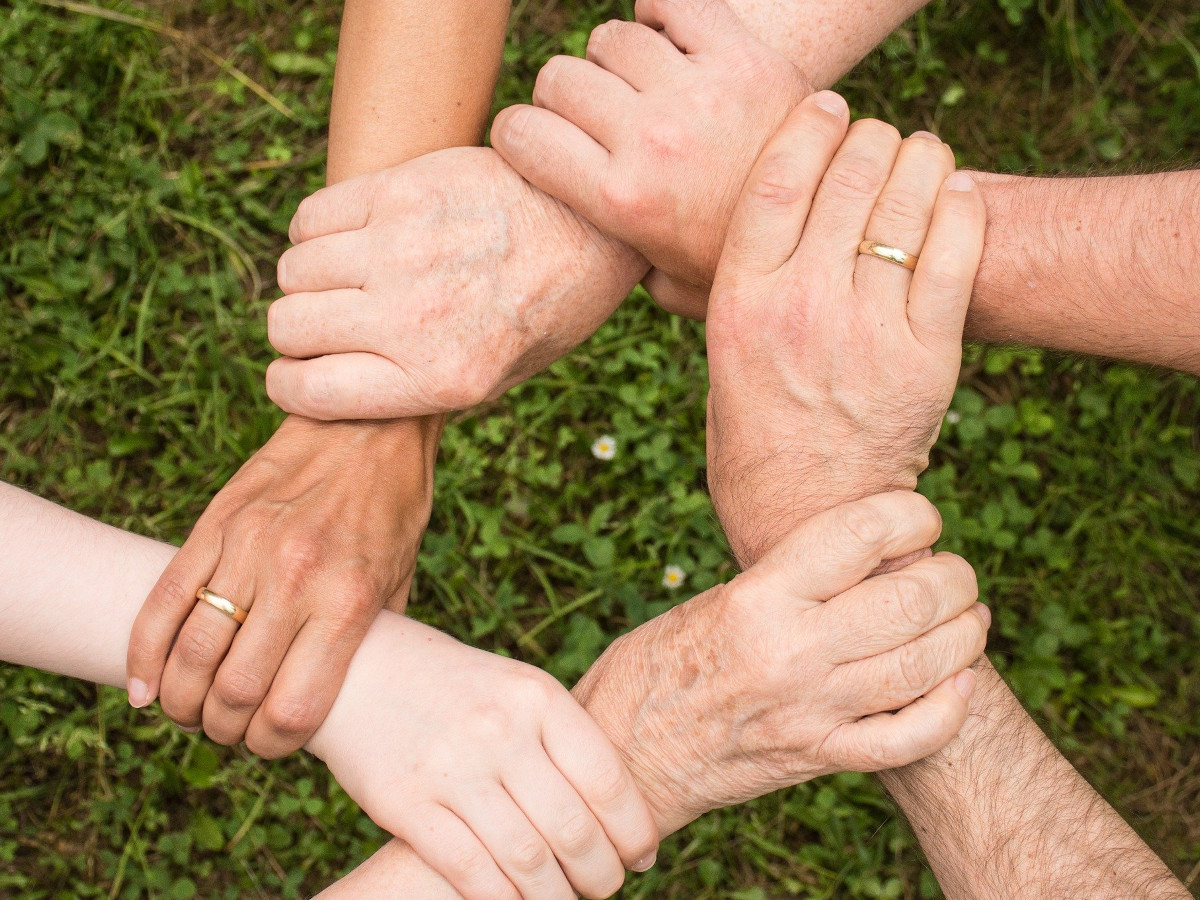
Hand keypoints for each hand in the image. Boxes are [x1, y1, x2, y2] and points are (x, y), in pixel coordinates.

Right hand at [126, 415, 437, 756]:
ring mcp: (249, 548)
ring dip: (181, 700)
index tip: (270, 745)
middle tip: (227, 730)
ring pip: (190, 652)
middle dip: (223, 729)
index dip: (272, 746)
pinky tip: (144, 686)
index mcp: (348, 601)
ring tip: (189, 710)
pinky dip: (144, 653)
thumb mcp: (400, 579)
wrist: (369, 423)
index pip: (292, 709)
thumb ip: (369, 640)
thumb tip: (343, 698)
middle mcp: (295, 578)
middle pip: (233, 691)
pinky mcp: (215, 523)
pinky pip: (164, 600)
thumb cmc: (393, 508)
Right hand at [265, 146, 646, 419]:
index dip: (290, 385)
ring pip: (293, 270)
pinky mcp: (402, 190)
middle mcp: (415, 318)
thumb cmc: (547, 309)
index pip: (307, 392)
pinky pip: (311, 217)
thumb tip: (335, 388)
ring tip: (347, 278)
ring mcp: (404, 249)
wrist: (594, 225)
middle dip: (297, 332)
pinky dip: (316, 231)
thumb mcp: (498, 378)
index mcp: (440, 379)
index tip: (297, 374)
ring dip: (308, 279)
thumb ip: (418, 389)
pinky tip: (352, 237)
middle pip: (289, 327)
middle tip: (329, 323)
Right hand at [306, 612, 659, 899]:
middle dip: (601, 873)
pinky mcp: (406, 803)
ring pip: (527, 860)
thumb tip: (620, 810)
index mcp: (537, 696)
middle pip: (573, 828)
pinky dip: (502, 899)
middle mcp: (499, 730)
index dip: (633, 829)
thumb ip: (561, 739)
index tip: (641, 855)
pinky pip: (470, 871)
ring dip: (556, 896)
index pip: (607, 779)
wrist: (359, 667)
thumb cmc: (455, 687)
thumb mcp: (516, 689)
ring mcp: (451, 767)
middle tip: (606, 886)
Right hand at [491, 0, 808, 318]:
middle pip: (560, 78)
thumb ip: (617, 264)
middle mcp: (651, 140)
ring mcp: (698, 94)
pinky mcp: (743, 57)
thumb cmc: (739, 262)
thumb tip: (581, 252)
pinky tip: (669, 39)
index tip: (535, 142)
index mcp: (621, 201)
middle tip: (595, 119)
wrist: (832, 230)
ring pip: (611, 38)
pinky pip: (673, 1)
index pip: (520, 133)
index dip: (518, 134)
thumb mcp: (668, 285)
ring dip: (616, 59)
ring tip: (640, 86)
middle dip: (564, 98)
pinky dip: (662, 11)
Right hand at [573, 492, 987, 834]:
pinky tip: (959, 683)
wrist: (624, 755)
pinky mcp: (817, 758)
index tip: (921, 517)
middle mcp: (789, 651)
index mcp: (757, 597)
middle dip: (954, 577)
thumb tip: (867, 556)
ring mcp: (810, 710)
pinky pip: (908, 738)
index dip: (911, 514)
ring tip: (969, 618)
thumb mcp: (715, 601)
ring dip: (965, 635)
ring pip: (924, 665)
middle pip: (910, 599)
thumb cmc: (658, 664)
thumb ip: (789, 581)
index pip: (860, 534)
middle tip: (955, 573)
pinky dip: (950, 709)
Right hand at [705, 95, 985, 564]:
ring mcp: (867, 331)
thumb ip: (726, 296)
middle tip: (878, 139)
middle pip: (847, 177)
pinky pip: (956, 255)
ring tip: (922, 155)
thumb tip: (724, 234)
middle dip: (870, 139)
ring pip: (906, 204)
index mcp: (739, 303)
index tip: (827, 107)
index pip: (776, 179)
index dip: (808, 127)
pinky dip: (962, 209)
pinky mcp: (927, 358)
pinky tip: (957, 194)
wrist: (809, 520)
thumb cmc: (754, 441)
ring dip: (920, 160)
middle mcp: (801, 307)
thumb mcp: (718, 362)